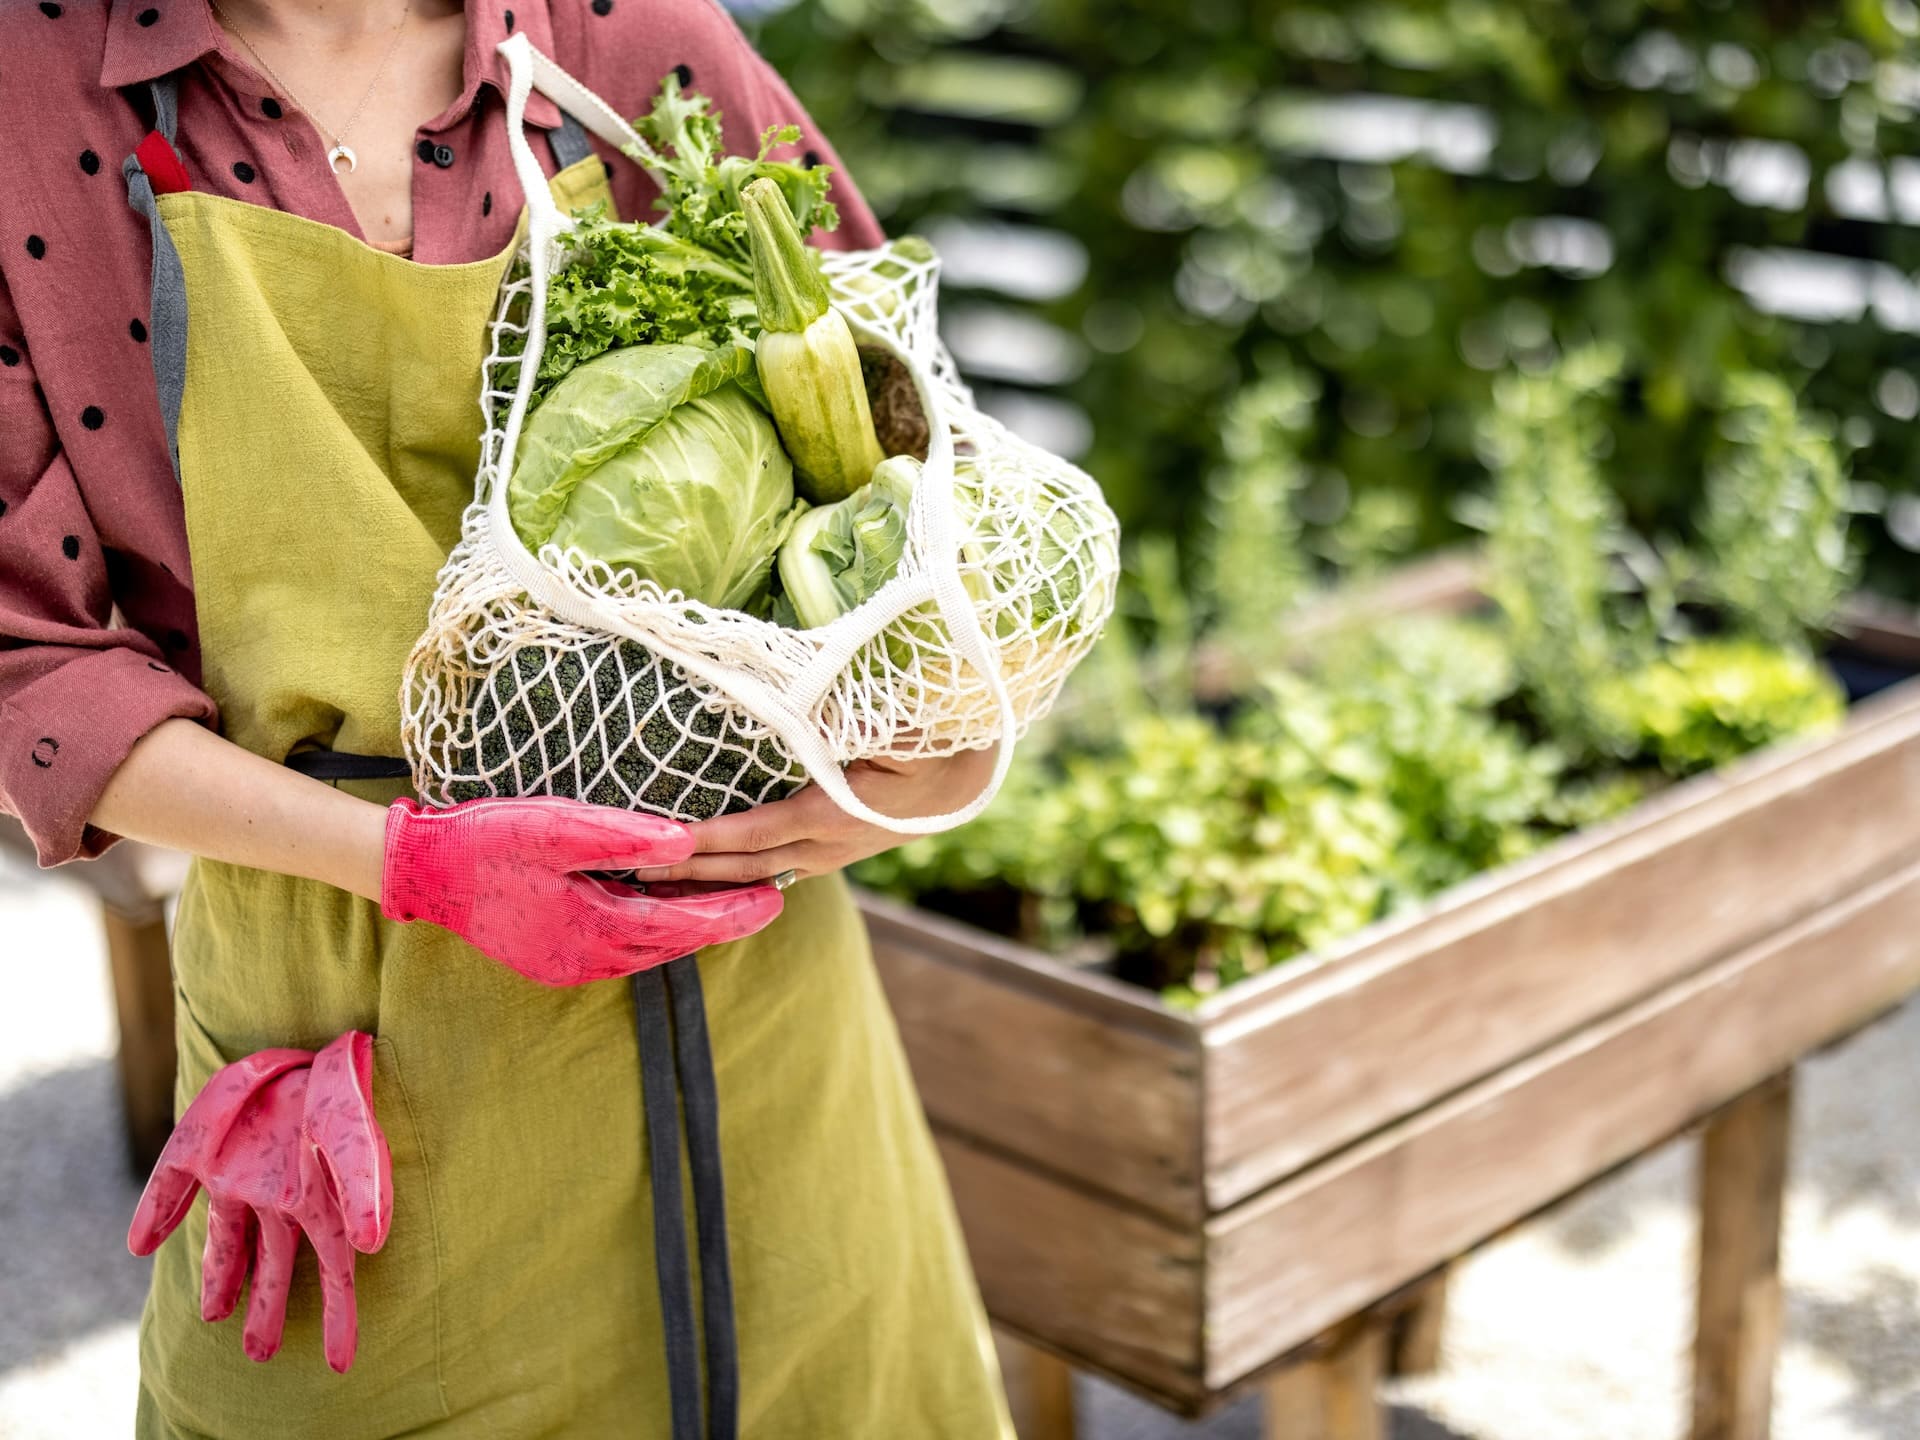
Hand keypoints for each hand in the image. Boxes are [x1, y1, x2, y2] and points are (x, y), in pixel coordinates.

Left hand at [128, 1033, 389, 1372]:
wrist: (306, 1039)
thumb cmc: (335, 1086)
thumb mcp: (348, 1134)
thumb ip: (361, 1184)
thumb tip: (368, 1245)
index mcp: (314, 1201)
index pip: (331, 1271)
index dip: (340, 1318)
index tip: (342, 1364)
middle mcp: (277, 1195)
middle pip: (276, 1266)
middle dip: (272, 1311)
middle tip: (262, 1354)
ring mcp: (239, 1174)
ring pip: (231, 1243)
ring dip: (225, 1282)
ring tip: (219, 1322)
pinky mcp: (202, 1151)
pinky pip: (174, 1187)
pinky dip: (156, 1212)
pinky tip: (144, 1244)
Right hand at [381, 796, 784, 985]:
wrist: (423, 871)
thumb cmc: (488, 840)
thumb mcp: (558, 827)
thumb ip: (624, 835)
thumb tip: (690, 840)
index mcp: (596, 928)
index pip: (686, 922)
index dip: (735, 910)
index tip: (777, 896)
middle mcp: (588, 959)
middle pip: (674, 941)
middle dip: (724, 920)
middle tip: (771, 898)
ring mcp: (569, 964)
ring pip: (649, 948)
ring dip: (690, 926)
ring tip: (733, 903)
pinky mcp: (553, 958)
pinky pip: (621, 948)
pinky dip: (653, 929)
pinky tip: (668, 909)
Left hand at [649, 748, 998, 884]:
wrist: (968, 779)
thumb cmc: (928, 744)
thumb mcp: (890, 729)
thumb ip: (842, 720)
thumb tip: (789, 706)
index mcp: (832, 814)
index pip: (754, 833)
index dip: (706, 841)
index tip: (660, 841)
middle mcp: (827, 844)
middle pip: (746, 866)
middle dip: (690, 872)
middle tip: (633, 873)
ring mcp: (832, 855)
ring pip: (760, 875)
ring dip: (711, 881)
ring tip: (661, 884)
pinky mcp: (835, 852)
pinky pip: (779, 870)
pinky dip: (742, 875)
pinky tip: (715, 878)